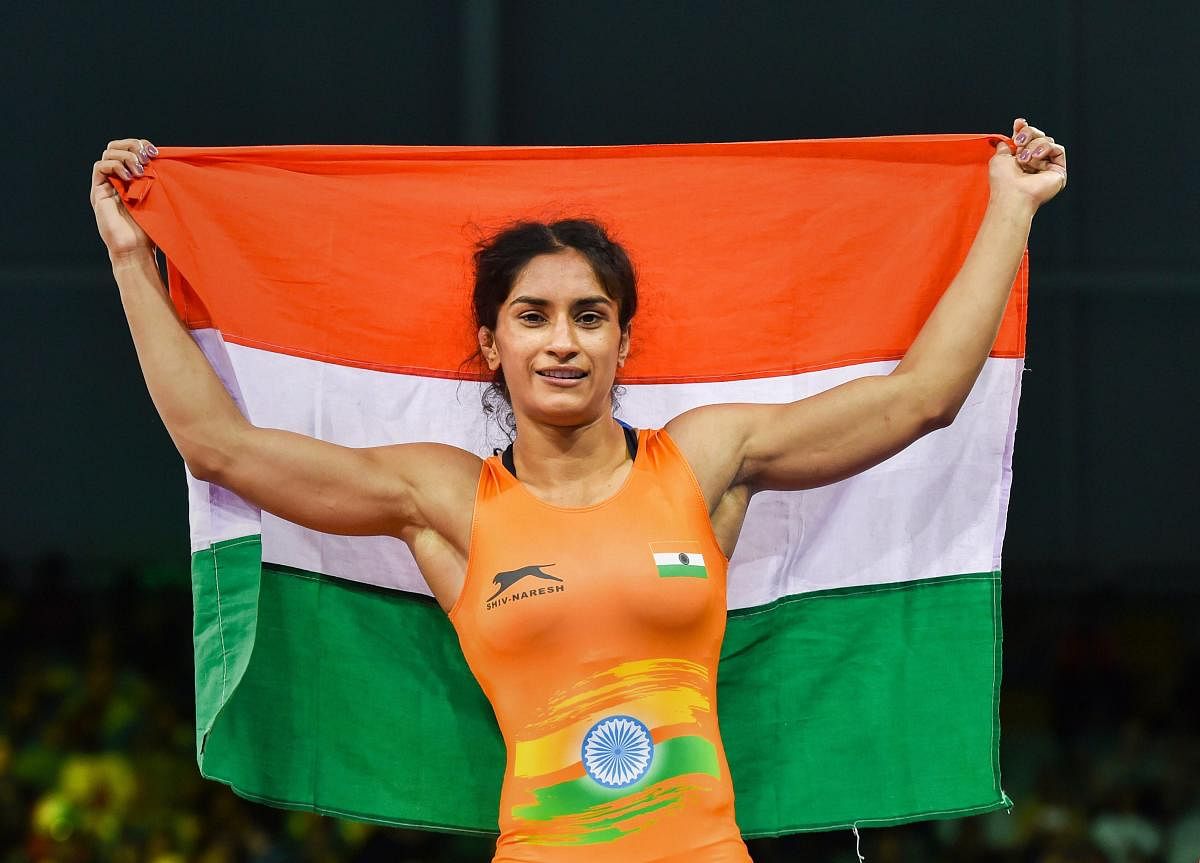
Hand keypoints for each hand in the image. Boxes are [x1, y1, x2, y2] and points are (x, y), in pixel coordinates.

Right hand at [91, 138, 157, 261]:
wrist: (136, 249)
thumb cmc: (150, 229)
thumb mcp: (159, 199)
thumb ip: (157, 180)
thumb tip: (163, 159)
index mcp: (132, 177)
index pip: (130, 149)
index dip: (141, 145)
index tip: (156, 152)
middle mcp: (117, 178)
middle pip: (116, 146)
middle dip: (132, 145)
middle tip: (146, 157)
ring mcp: (106, 184)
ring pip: (108, 153)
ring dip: (126, 156)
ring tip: (140, 171)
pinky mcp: (98, 192)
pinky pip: (100, 167)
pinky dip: (115, 166)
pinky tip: (129, 178)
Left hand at [988, 118, 1066, 209]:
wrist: (1013, 194)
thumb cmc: (1003, 181)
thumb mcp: (999, 158)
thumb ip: (1004, 146)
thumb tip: (1005, 139)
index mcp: (1020, 160)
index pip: (1027, 139)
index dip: (1024, 129)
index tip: (1018, 123)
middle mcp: (1035, 162)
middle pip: (1038, 136)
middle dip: (1028, 134)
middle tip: (1019, 142)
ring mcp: (1047, 166)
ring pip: (1047, 141)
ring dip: (1034, 146)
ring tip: (1024, 160)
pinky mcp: (1059, 170)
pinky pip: (1058, 149)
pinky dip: (1046, 149)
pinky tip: (1035, 158)